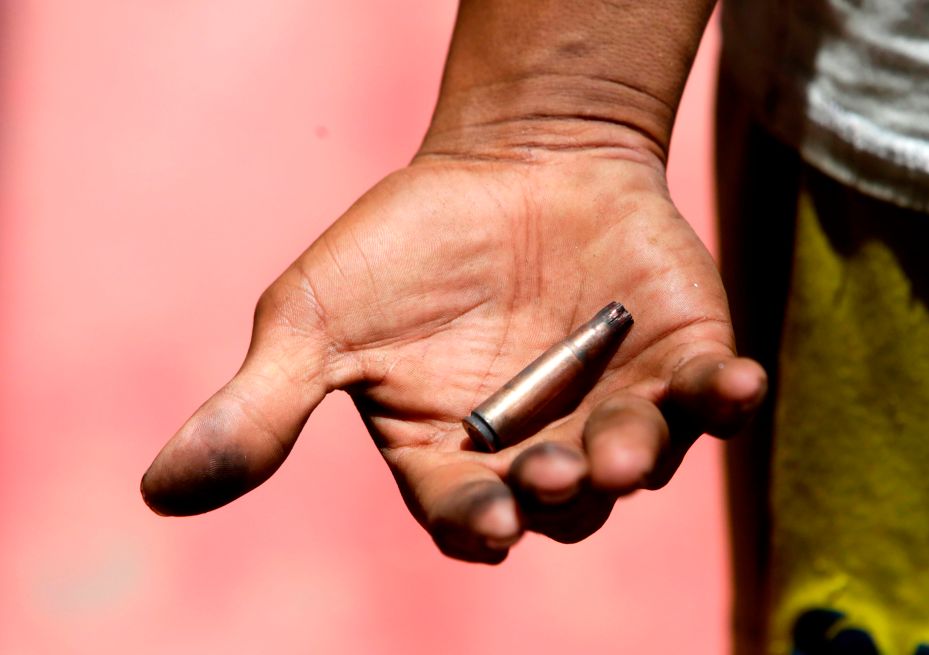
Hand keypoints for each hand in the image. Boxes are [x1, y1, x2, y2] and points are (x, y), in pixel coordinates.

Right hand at [141, 121, 765, 562]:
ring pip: (637, 462)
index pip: (467, 513)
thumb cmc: (407, 245)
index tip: (484, 521)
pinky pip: (712, 398)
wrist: (511, 159)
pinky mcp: (682, 360)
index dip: (477, 522)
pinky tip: (735, 386)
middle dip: (559, 496)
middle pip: (561, 503)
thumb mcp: (318, 320)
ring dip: (636, 460)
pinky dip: (727, 399)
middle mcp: (544, 448)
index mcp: (458, 455)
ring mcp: (619, 407)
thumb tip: (157, 491)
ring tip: (623, 449)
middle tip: (554, 476)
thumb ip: (261, 407)